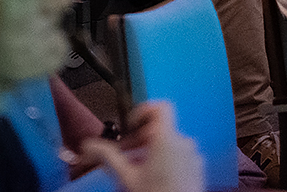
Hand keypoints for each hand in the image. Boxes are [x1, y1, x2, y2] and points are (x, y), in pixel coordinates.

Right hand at [79, 102, 202, 191]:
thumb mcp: (127, 177)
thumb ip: (107, 156)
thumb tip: (88, 145)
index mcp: (167, 139)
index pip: (160, 107)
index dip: (142, 111)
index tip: (130, 127)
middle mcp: (184, 143)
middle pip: (159, 129)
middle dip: (139, 140)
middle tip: (124, 156)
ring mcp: (193, 156)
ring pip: (168, 144)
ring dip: (150, 152)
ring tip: (137, 172)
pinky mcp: (197, 169)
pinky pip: (179, 155)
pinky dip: (165, 161)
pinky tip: (153, 179)